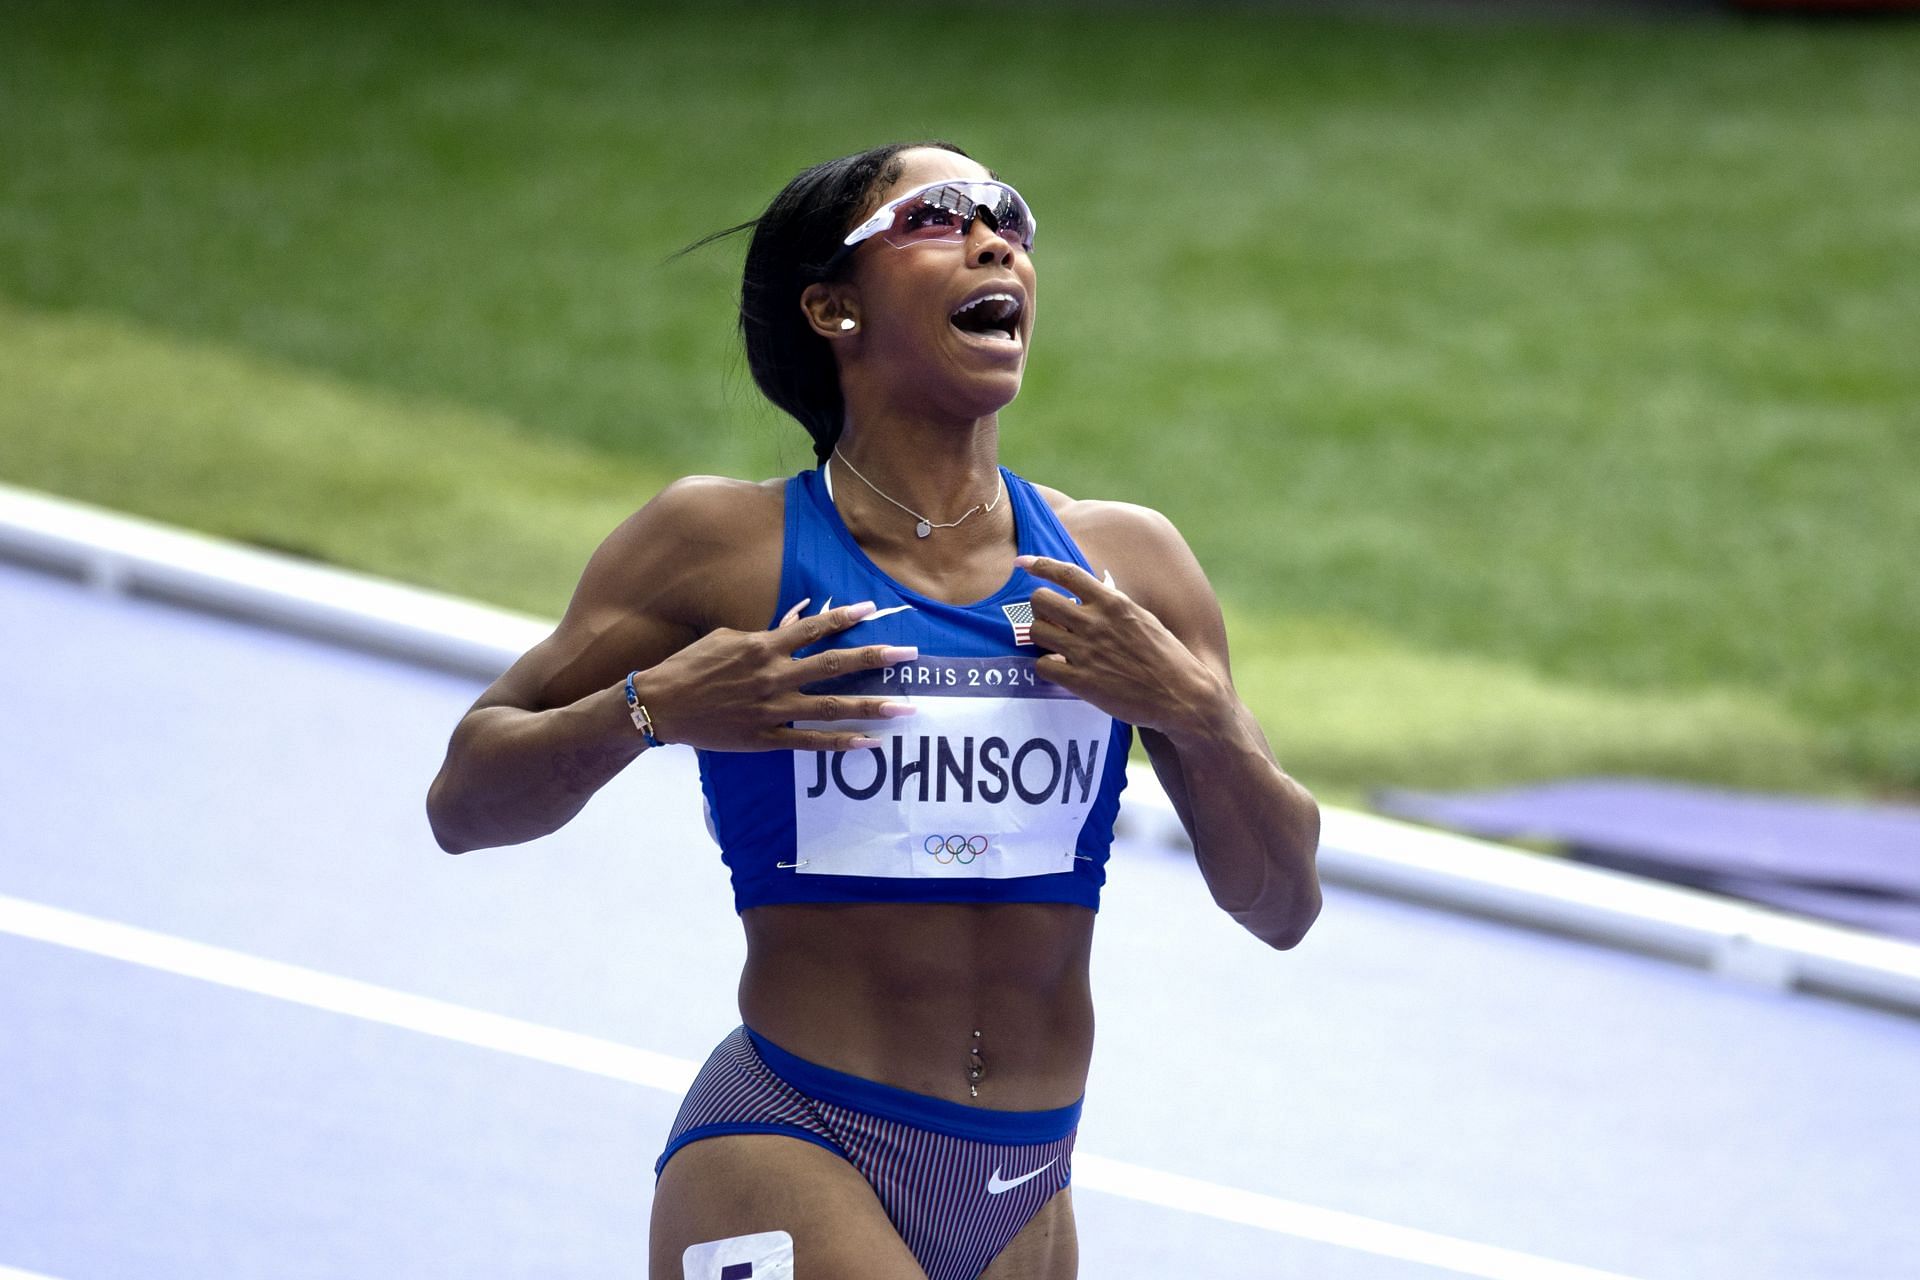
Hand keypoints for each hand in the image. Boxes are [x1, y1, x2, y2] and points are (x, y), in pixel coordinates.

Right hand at [631, 599, 916, 751]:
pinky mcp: (765, 738)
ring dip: (871, 705)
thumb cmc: (690, 666)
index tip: (872, 609)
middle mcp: (773, 676)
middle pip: (833, 665)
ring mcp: (771, 710)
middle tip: (909, 654)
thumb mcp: (725, 638)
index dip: (843, 618)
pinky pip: (810, 742)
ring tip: (905, 706)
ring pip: (831, 706)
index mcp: (762, 646)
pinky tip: (870, 742)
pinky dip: (841, 743)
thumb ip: (765, 632)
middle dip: (874, 658)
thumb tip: (798, 619)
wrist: (660, 705)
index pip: (812, 628)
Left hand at [1017, 555, 1227, 740]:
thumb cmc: (1165, 656)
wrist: (1183, 695)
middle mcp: (1096, 622)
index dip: (1040, 565)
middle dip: (1039, 608)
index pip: (1067, 573)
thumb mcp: (1142, 618)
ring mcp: (1086, 651)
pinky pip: (1042, 665)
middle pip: (1040, 599)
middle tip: (1050, 620)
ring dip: (1041, 637)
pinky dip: (1047, 666)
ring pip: (1036, 631)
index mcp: (1114, 602)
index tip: (1022, 563)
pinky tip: (1061, 669)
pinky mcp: (1081, 681)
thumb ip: (1115, 605)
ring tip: (1055, 645)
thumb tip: (1095, 591)